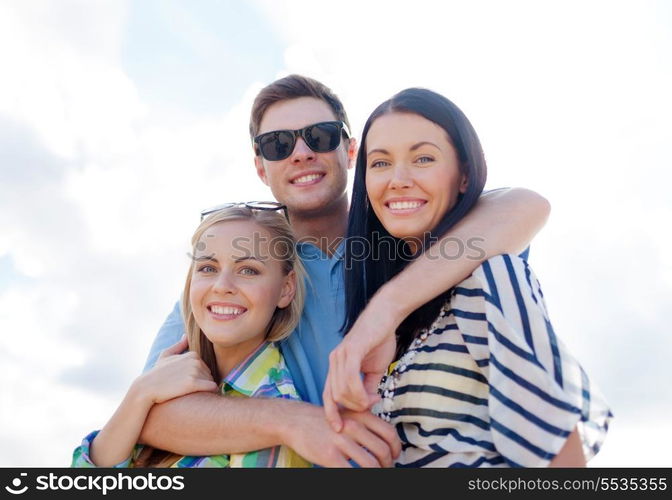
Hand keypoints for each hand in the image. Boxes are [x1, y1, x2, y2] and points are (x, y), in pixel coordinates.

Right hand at [132, 335, 218, 405]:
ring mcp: (194, 371)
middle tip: (190, 389)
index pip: (206, 367)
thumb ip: (178, 346)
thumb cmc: (156, 373)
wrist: (146, 388)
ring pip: (211, 381)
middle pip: (209, 374)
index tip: (190, 382)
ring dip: (206, 388)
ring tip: (193, 393)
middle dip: (203, 382)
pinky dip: (211, 392)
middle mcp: (196, 361)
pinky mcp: (193, 383)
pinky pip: (212, 387)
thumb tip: (186, 336)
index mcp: (193, 354)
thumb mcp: (165, 356)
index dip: (200, 376)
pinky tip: (204, 396)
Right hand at [284, 404, 399, 466]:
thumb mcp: (347, 411)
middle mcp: (353, 426)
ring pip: (370, 464)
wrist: (296, 421)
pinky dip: (361, 477)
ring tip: (375, 474)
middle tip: (386, 468)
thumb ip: (365, 415)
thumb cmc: (325, 420)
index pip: (388, 433)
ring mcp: (341, 441)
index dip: (396, 448)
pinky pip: (352, 472)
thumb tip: (383, 412)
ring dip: (377, 473)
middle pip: (382, 451)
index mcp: (360, 415)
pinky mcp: (330, 456)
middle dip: (388, 464)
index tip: (395, 456)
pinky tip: (359, 475)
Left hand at [323, 306, 397, 431]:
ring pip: (341, 391)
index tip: (340, 429)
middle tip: (372, 404)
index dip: (331, 413)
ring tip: (374, 399)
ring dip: (358, 402)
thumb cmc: (380, 339)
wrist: (386, 315)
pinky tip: (370, 395)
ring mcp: (340, 355)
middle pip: (335, 397)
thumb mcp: (374, 369)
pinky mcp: (350, 351)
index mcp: (337, 365)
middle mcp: (334, 361)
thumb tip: (367, 404)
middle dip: (353, 408)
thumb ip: (368, 386)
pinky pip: (349, 379)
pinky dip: (359, 392)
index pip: (327, 394)